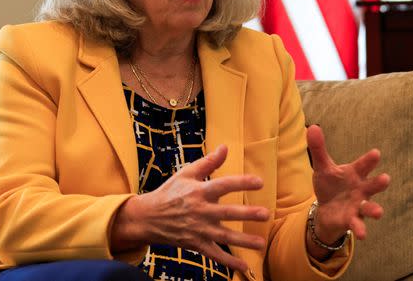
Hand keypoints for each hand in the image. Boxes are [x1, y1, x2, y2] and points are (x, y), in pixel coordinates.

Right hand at [111, 145, 268, 272]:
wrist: (147, 217)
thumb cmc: (170, 192)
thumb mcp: (186, 174)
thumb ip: (208, 162)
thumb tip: (225, 147)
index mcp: (199, 191)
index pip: (224, 185)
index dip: (241, 183)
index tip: (259, 182)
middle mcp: (200, 210)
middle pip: (227, 212)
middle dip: (247, 214)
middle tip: (266, 214)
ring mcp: (198, 229)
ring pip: (224, 236)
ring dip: (243, 241)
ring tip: (261, 243)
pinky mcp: (195, 244)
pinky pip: (214, 254)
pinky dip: (228, 262)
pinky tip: (244, 266)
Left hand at [306, 125, 389, 244]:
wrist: (327, 210)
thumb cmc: (330, 185)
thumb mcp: (323, 167)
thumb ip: (318, 149)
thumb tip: (311, 126)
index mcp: (355, 174)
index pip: (363, 165)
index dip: (369, 160)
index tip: (376, 153)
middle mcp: (361, 189)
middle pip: (373, 185)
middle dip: (379, 183)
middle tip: (386, 179)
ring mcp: (359, 205)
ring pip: (370, 207)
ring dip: (374, 209)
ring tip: (378, 212)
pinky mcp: (352, 219)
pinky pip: (358, 224)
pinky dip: (360, 229)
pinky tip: (362, 234)